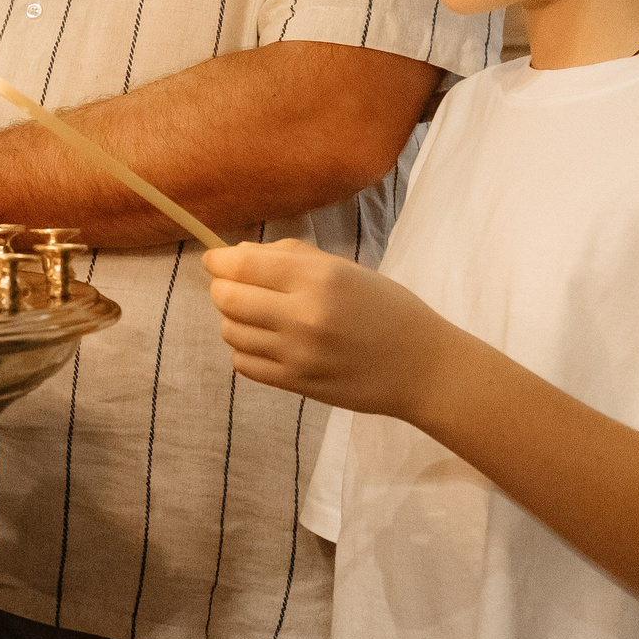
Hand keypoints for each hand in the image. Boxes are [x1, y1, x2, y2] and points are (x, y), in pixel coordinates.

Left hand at [203, 240, 457, 419]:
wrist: (423, 368)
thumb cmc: (387, 309)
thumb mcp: (345, 269)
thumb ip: (290, 257)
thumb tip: (238, 254)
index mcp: (319, 278)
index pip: (242, 264)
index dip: (219, 260)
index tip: (215, 260)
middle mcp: (303, 315)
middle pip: (226, 298)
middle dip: (221, 288)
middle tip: (232, 286)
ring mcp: (297, 354)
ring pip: (231, 332)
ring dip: (233, 319)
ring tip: (256, 315)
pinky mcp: (296, 384)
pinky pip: (243, 364)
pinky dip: (244, 350)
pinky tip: (266, 342)